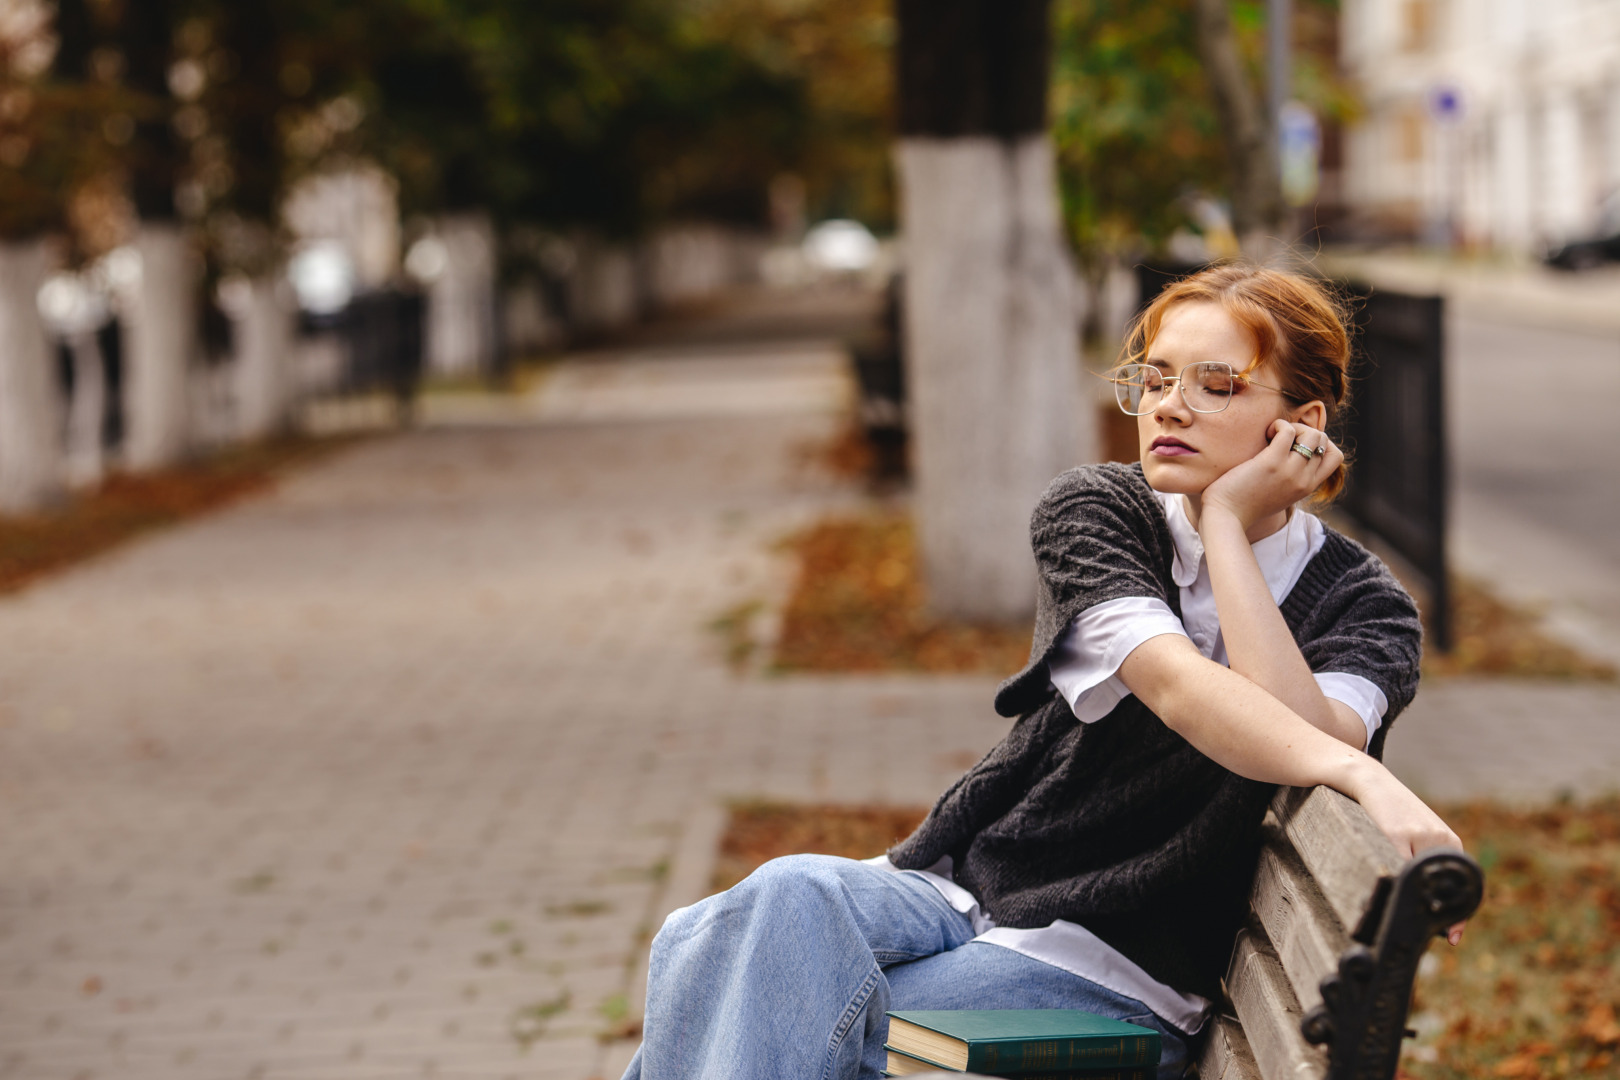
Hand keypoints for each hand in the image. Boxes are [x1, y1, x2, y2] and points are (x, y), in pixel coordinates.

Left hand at [1200, 419, 1343, 532]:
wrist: (1226, 517)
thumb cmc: (1245, 504)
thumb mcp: (1279, 494)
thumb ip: (1291, 479)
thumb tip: (1293, 453)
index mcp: (1308, 487)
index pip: (1334, 457)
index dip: (1320, 443)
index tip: (1297, 445)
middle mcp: (1304, 480)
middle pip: (1323, 441)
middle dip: (1305, 431)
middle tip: (1282, 439)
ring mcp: (1290, 471)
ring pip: (1313, 434)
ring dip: (1294, 427)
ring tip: (1274, 436)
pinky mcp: (1271, 462)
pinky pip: (1288, 431)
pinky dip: (1278, 425)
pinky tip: (1265, 434)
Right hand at [1346, 759, 1468, 945]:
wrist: (1371, 781)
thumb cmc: (1393, 814)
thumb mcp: (1417, 835)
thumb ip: (1426, 861)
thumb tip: (1426, 901)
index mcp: (1449, 842)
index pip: (1459, 884)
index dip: (1457, 914)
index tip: (1452, 937)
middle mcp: (1439, 839)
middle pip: (1440, 886)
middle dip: (1436, 911)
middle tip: (1435, 935)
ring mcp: (1418, 836)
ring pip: (1418, 880)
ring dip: (1411, 898)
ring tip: (1401, 911)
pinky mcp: (1395, 834)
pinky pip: (1399, 868)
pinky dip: (1396, 884)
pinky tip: (1390, 893)